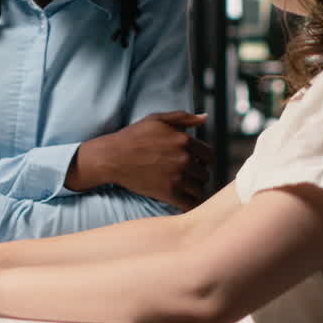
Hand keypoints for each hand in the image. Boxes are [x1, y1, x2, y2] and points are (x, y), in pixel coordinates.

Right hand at [69, 111, 210, 210]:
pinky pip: (190, 204)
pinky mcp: (168, 193)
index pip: (209, 155)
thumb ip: (183, 117)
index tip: (193, 163)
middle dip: (197, 175)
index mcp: (184, 140)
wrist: (113, 157)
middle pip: (204, 173)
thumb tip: (205, 117)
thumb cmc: (133, 136)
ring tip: (183, 188)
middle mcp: (184, 158)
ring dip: (193, 190)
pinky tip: (182, 201)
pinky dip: (189, 204)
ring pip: (199, 189)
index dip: (202, 160)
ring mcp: (177, 176)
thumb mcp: (157, 120)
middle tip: (186, 176)